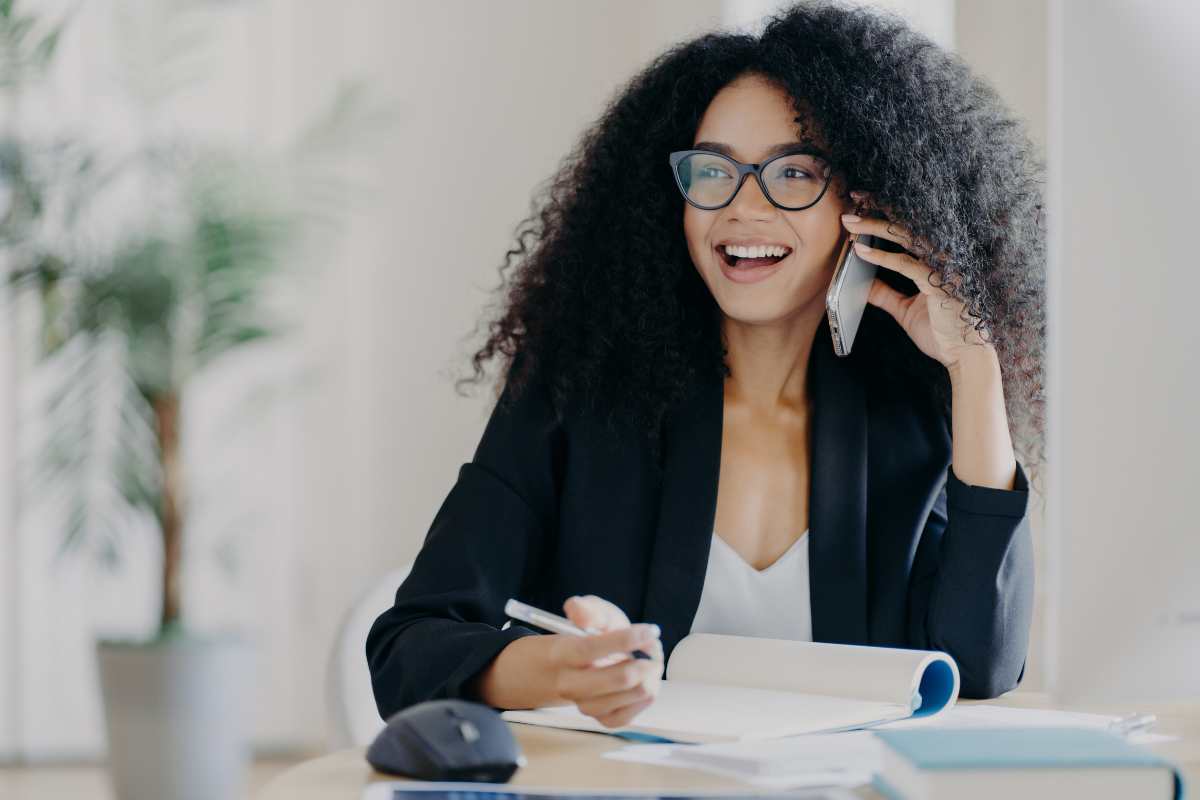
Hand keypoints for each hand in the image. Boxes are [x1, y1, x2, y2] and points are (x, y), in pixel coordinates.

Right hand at [546, 595, 663, 727]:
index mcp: (562, 653)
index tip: (650, 631)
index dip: (624, 639)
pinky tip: (644, 682)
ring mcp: (585, 705)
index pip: (590, 649)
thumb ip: (586, 609)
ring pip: (630, 695)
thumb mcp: (589, 612)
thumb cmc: (589, 634)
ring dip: (650, 676)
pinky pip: (629, 715)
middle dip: (646, 661)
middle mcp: (569, 684)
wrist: (578, 665)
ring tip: (648, 662)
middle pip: (618, 678)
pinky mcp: (601, 719)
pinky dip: (644, 697)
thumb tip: (578, 611)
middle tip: (654, 648)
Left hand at [840, 192, 994, 370]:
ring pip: (906, 238)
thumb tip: (861, 284)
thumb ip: (885, 294)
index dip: (885, 217)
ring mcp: (944, 269)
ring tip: (850, 224)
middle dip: (876, 215)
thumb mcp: (905, 310)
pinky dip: (881, 257)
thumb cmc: (941, 333)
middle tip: (849, 209)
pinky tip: (860, 252)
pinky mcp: (940, 284)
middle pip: (906, 228)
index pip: (908, 233)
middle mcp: (942, 260)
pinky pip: (907, 265)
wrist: (965, 357)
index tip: (861, 207)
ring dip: (875, 228)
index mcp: (937, 263)